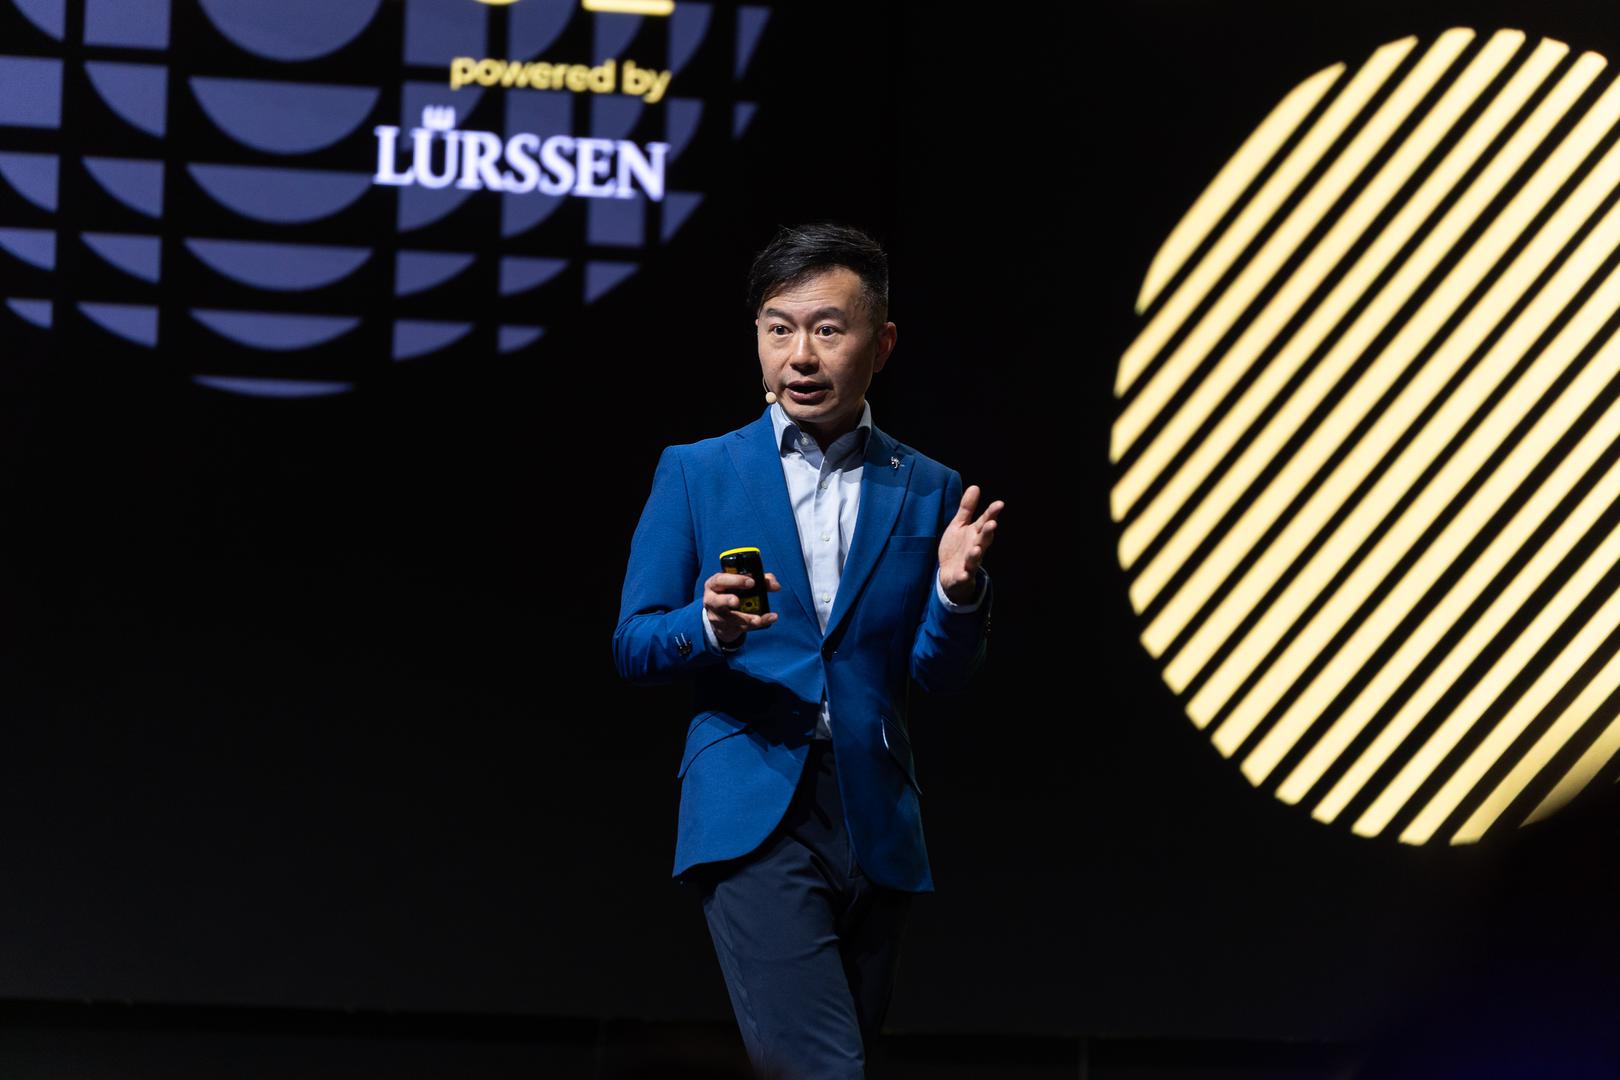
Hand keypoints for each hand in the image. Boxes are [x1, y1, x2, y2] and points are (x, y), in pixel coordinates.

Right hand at [704, 571, 781, 644]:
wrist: (723, 616)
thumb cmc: (733, 592)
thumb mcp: (742, 583)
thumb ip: (760, 580)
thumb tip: (775, 585)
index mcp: (715, 585)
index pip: (720, 580)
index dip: (735, 580)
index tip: (751, 582)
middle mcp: (712, 601)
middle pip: (717, 601)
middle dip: (727, 600)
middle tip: (738, 601)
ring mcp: (718, 616)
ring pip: (730, 618)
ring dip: (745, 619)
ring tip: (758, 619)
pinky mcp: (726, 628)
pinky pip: (742, 627)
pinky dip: (757, 624)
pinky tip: (768, 619)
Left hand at [938, 485, 1002, 603]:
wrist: (951, 574)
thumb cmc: (958, 547)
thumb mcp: (960, 525)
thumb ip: (967, 508)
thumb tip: (975, 486)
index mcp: (975, 533)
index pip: (985, 521)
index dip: (992, 513)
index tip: (999, 504)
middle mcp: (976, 547)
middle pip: (984, 539)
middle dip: (988, 532)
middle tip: (992, 524)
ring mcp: (969, 562)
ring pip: (975, 558)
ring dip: (976, 554)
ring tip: (976, 549)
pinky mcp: (962, 575)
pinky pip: (963, 576)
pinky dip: (964, 575)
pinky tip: (964, 574)